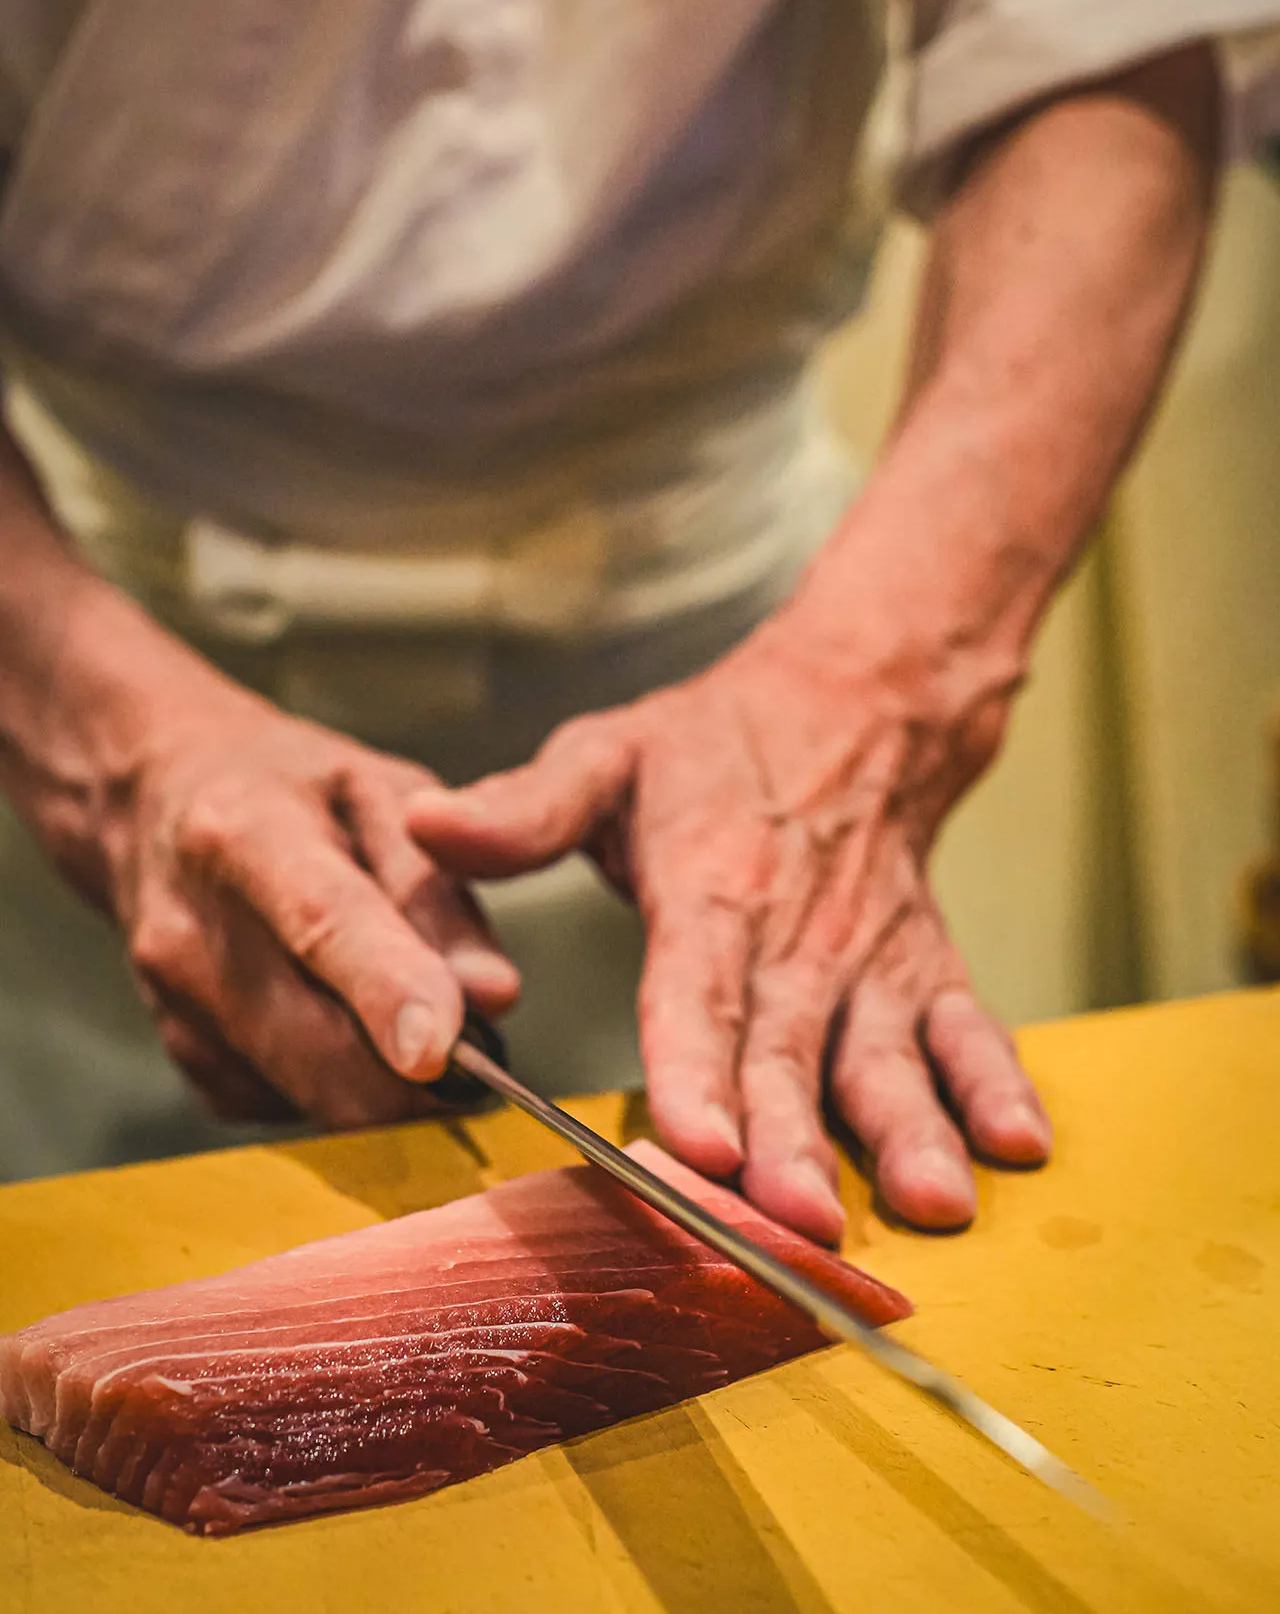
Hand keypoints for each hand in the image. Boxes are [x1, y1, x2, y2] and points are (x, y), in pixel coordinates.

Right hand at [80, 675, 519, 1125]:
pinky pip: (297, 1105)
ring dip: (385, 1079)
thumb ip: (439, 891)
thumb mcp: (383, 794)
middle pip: (318, 1044)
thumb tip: (493, 998)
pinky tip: (335, 1012)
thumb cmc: (293, 793)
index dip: (386, 992)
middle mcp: (192, 929)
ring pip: (315, 1094)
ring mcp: (177, 1007)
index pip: (321, 924)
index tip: (440, 1050)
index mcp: (246, 833)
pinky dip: (340, 1081)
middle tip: (478, 1046)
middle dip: (418, 1075)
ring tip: (400, 1002)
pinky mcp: (188, 1063)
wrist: (157, 806)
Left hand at [409, 628, 1050, 1240]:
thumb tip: (426, 829)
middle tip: (797, 1222)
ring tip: (929, 1202)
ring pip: (889, 1053)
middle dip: (796, 1141)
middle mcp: (800, 934)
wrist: (860, 700)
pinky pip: (969, 1027)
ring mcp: (873, 958)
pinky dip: (995, 1084)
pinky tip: (1018, 1147)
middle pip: (794, 1049)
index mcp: (711, 887)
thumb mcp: (608, 754)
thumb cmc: (717, 744)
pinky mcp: (927, 968)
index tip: (698, 1145)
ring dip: (909, 1128)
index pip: (699, 991)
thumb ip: (523, 807)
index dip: (698, 1071)